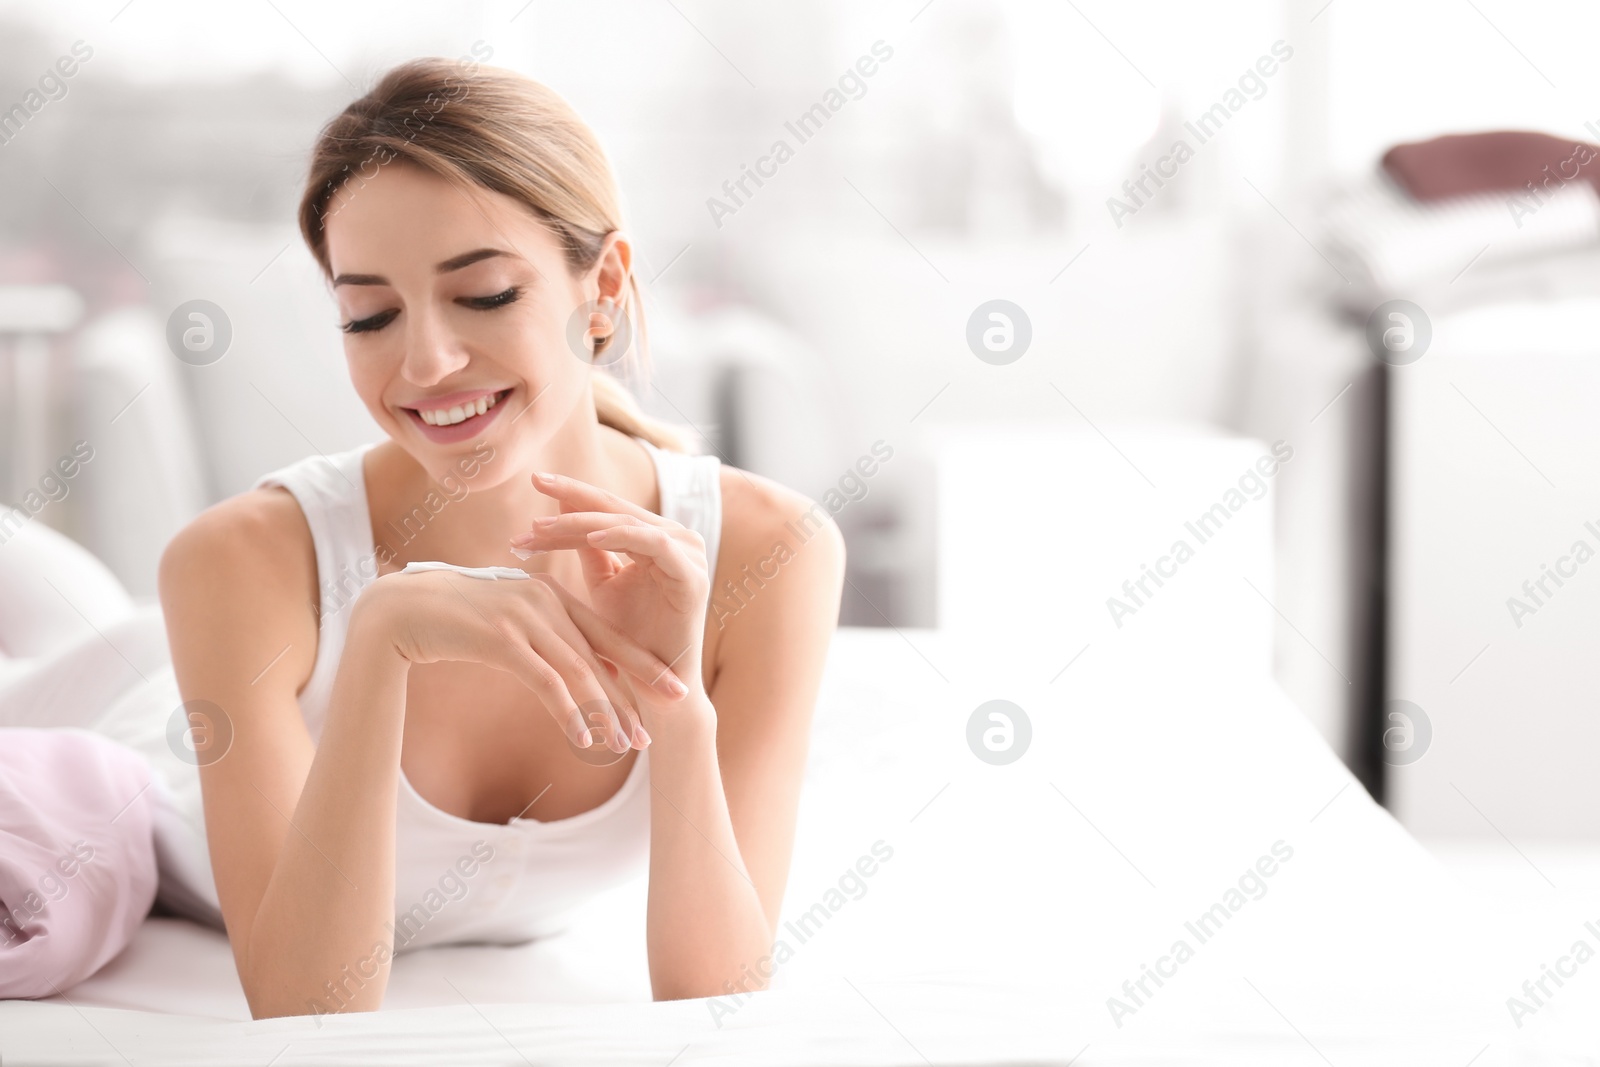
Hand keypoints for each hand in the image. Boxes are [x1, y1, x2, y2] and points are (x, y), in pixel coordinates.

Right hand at [355, 567, 689, 752]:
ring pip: (578, 671)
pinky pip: (545, 681)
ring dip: (604, 712)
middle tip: (654, 731)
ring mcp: (523, 618)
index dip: (639, 665)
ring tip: (624, 745)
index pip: (605, 634)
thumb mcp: (504, 627)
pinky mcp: (501, 638)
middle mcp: (543, 602)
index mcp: (549, 596)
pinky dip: (567, 712)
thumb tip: (567, 672)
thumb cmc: (451, 621)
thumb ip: (538, 640)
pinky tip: (583, 739)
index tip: (668, 689)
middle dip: (632, 695)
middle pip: (600, 655)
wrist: (398, 610)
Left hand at [510, 470, 710, 717]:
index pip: (610, 506)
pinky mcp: (693, 575)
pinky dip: (623, 536)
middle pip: (618, 507)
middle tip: (536, 482)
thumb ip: (587, 545)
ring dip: (585, 521)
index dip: (573, 493)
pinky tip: (590, 535)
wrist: (655, 684)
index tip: (535, 480)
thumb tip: (559, 507)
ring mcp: (689, 554)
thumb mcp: (602, 583)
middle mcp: (677, 538)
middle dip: (573, 497)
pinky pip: (655, 545)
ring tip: (545, 523)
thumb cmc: (629, 637)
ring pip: (630, 522)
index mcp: (657, 537)